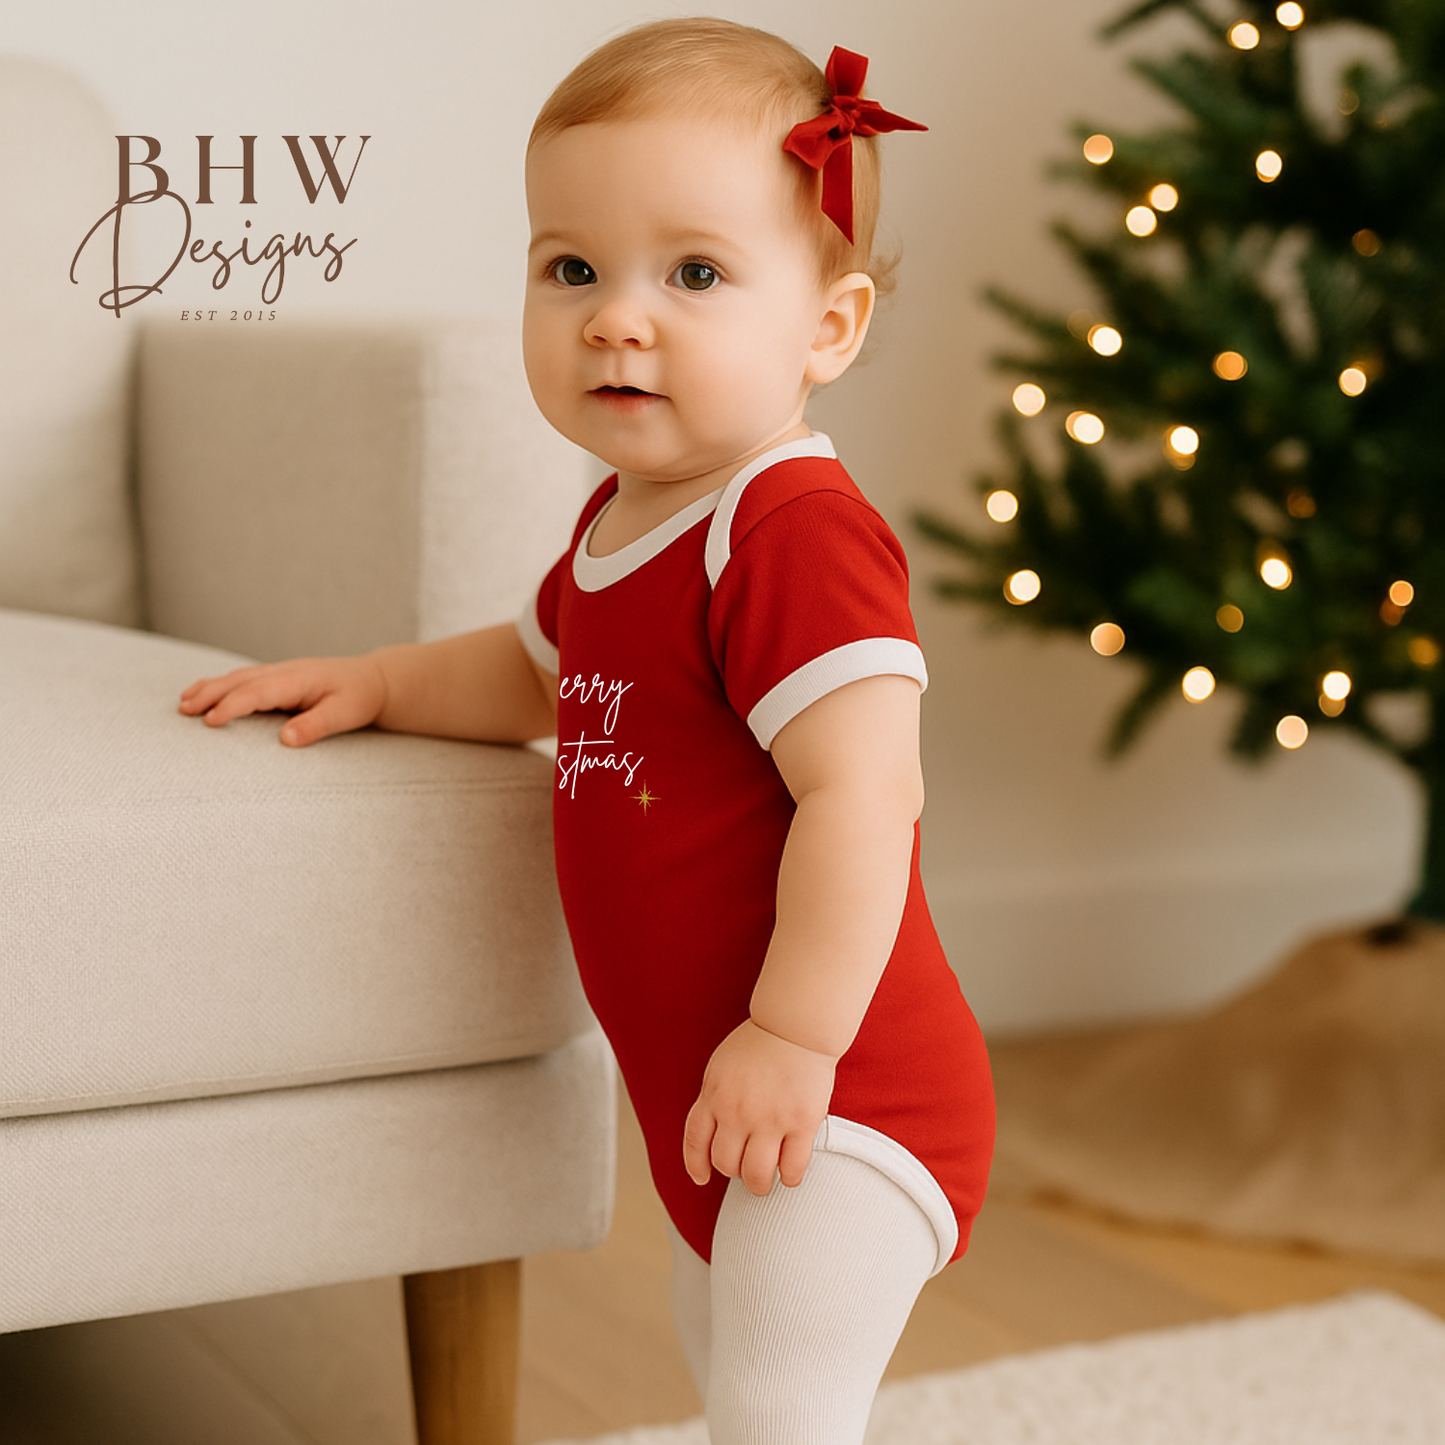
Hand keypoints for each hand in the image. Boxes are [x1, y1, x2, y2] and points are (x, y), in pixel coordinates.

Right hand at [179, 655, 387, 746]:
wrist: (374, 679)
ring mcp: (279, 672)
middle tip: (184, 711)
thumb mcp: (344, 715)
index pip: (258, 692)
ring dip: (210, 688)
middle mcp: (284, 672)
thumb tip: (285, 739)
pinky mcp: (279, 678)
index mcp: (297, 679)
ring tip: (183, 703)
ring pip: (238, 678)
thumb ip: (315, 726)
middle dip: (210, 694)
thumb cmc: (360, 697)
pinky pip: (245, 680)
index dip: (233, 706)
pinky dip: (222, 685)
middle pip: (240, 681)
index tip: (211, 722)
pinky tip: (205, 692)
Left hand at [682, 1018, 836, 1195]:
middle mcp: (737, 1111)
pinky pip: (792, 1168)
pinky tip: (789, 1173)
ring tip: (766, 1181)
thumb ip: (714, 1098)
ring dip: (759, 1184)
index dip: (697, 1166)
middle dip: (734, 1172)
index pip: (695, 1142)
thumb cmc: (761, 1044)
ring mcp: (769, 1119)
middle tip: (745, 1169)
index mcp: (714, 1095)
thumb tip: (712, 1131)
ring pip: (756, 1174)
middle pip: (726, 1163)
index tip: (702, 1178)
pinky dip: (789, 1178)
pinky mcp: (801, 1123)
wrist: (796, 1026)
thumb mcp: (721, 1067)